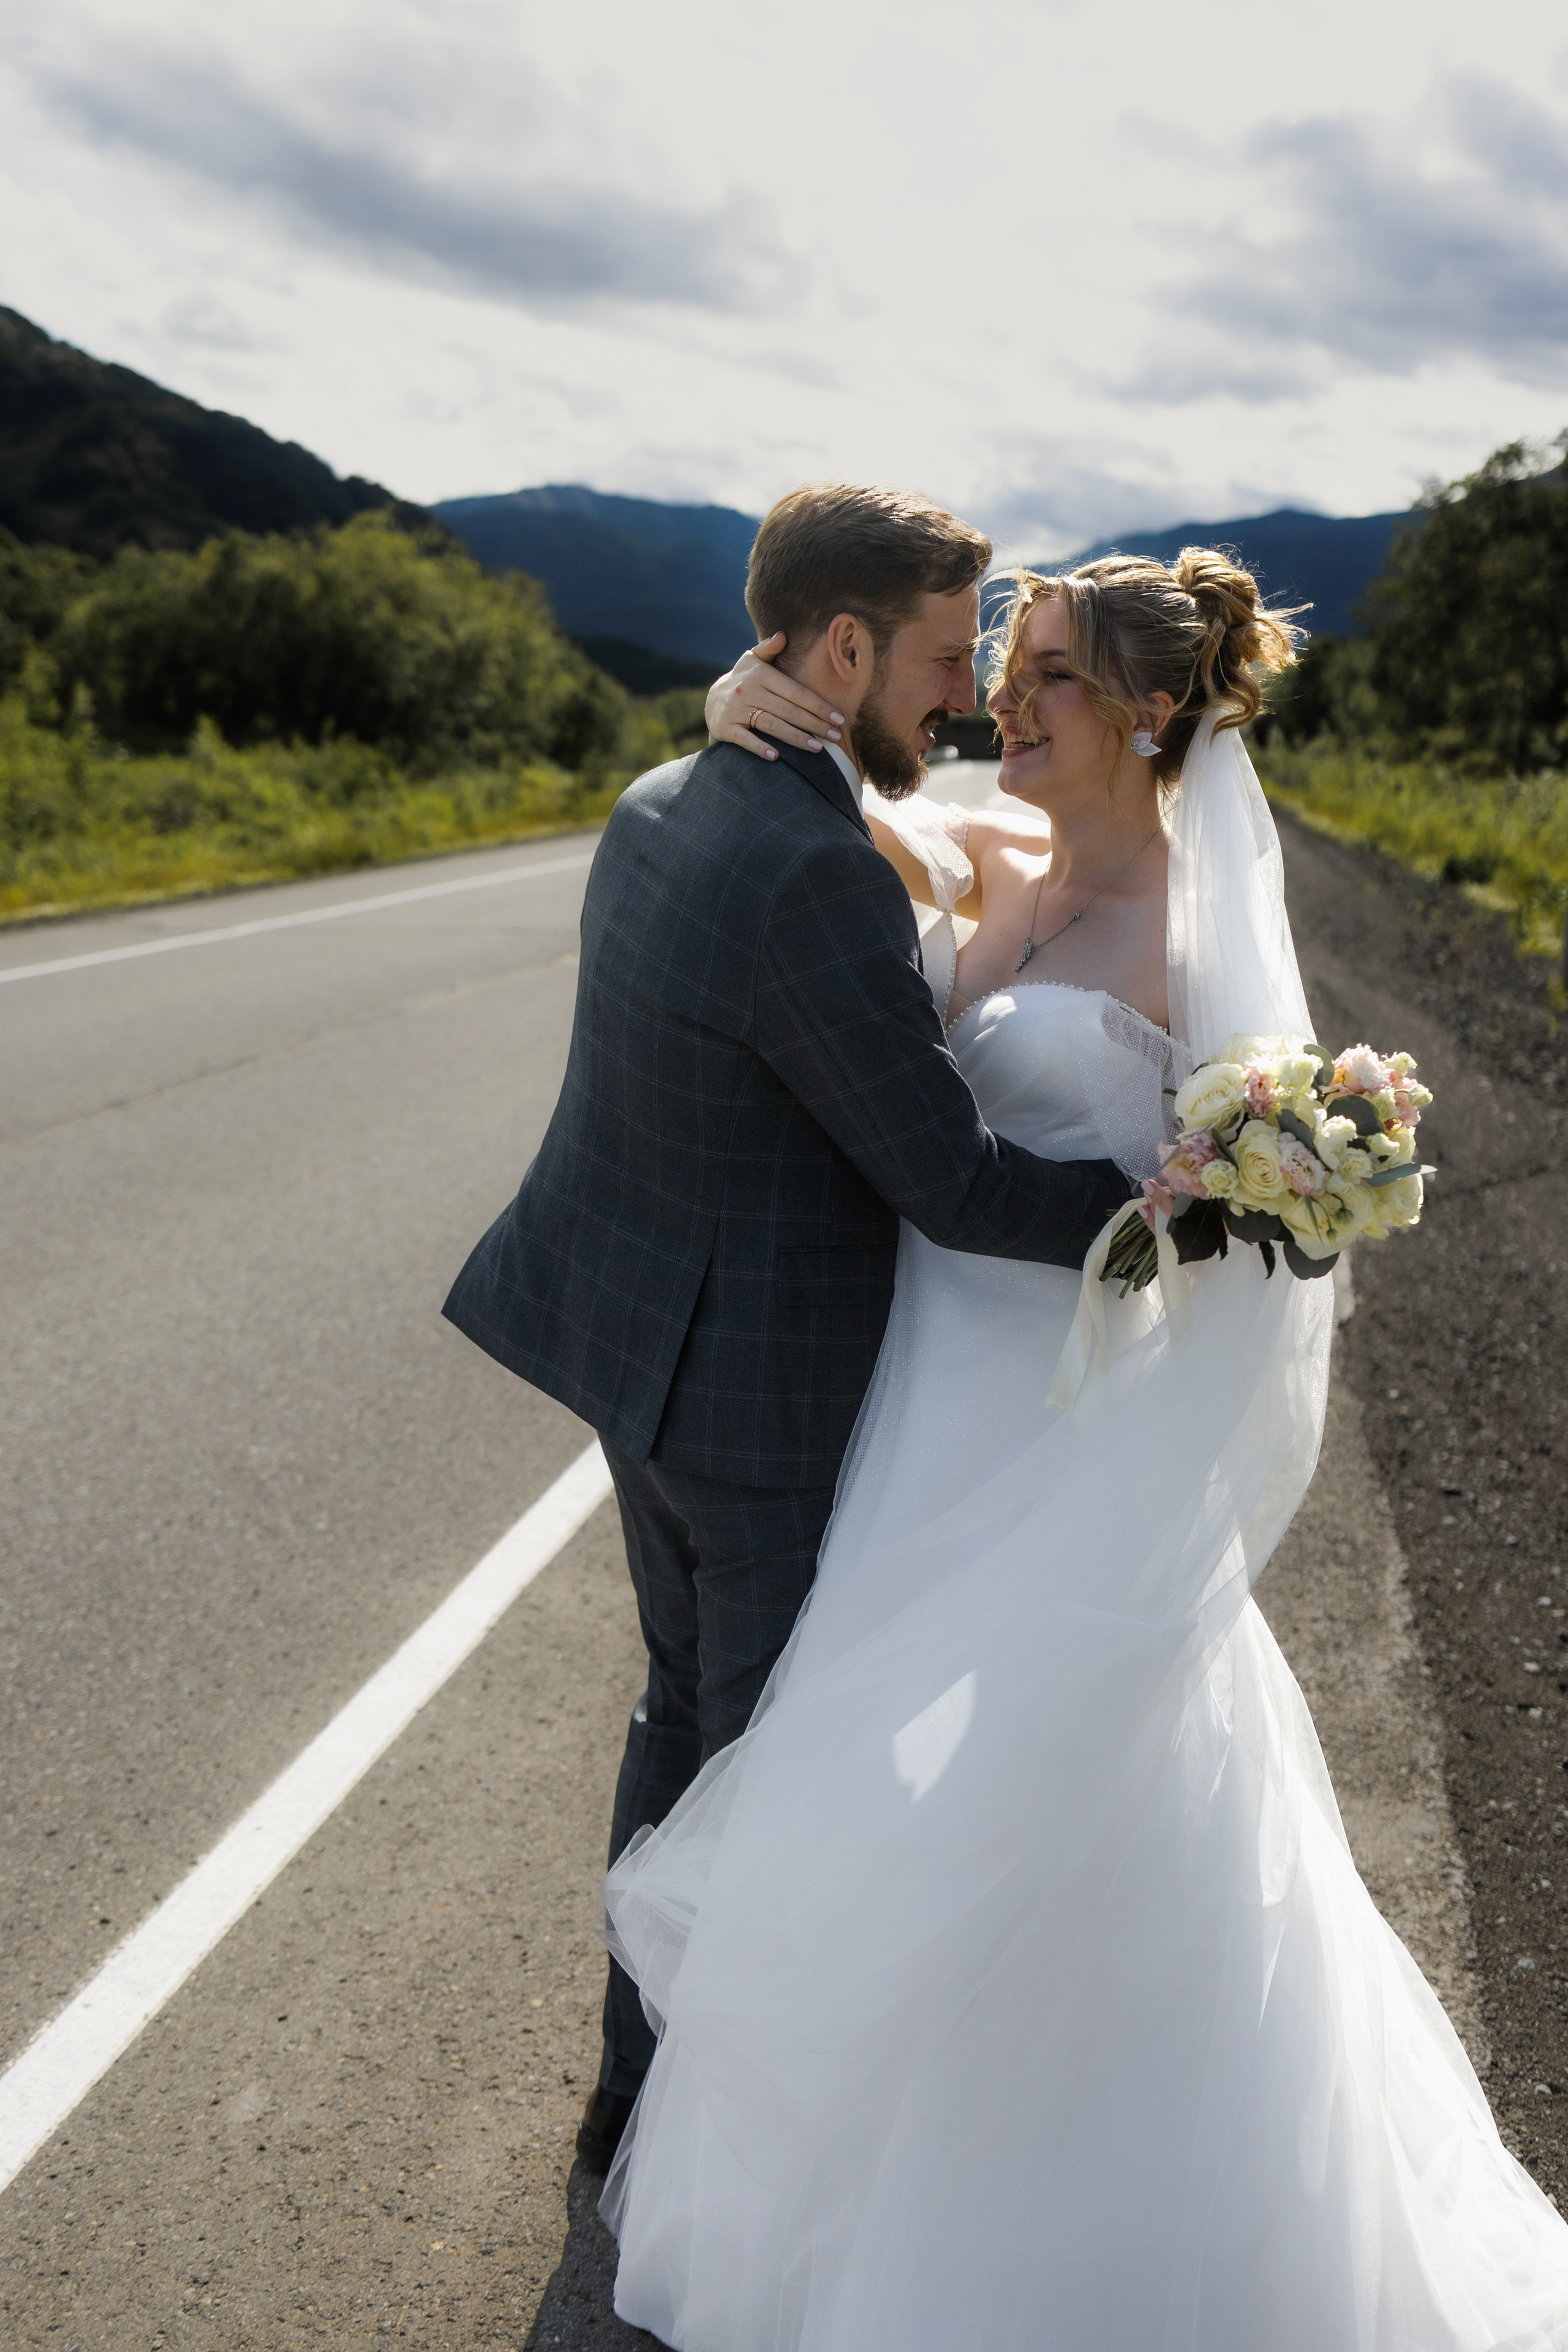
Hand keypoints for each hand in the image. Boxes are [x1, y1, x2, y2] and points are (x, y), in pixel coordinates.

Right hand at [705, 633, 843, 760]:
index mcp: (760, 674)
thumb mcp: (752, 660)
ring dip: (796, 738)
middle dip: (814, 724)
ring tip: (818, 748)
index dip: (818, 705)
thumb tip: (782, 635)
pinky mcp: (725, 727)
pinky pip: (745, 739)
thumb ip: (768, 648)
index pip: (795, 691)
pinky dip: (760, 747)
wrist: (711, 701)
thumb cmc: (743, 680)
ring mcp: (735, 709)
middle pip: (788, 710)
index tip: (838, 718)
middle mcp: (747, 690)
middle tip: (836, 736)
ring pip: (771, 725)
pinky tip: (776, 756)